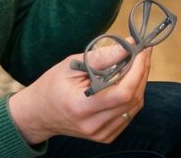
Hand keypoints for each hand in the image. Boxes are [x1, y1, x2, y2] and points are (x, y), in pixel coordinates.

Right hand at [8, 46, 151, 145]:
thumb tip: (129, 45)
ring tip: (137, 63)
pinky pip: (129, 114)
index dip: (138, 70)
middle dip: (142, 72)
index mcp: (82, 107)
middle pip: (133, 99)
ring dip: (140, 82)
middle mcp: (93, 125)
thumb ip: (101, 57)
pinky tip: (128, 81)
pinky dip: (133, 95)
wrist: (38, 114)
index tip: (142, 50)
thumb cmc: (51, 86)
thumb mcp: (71, 65)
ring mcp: (100, 133)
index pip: (122, 93)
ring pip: (134, 107)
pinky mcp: (105, 136)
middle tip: (143, 52)